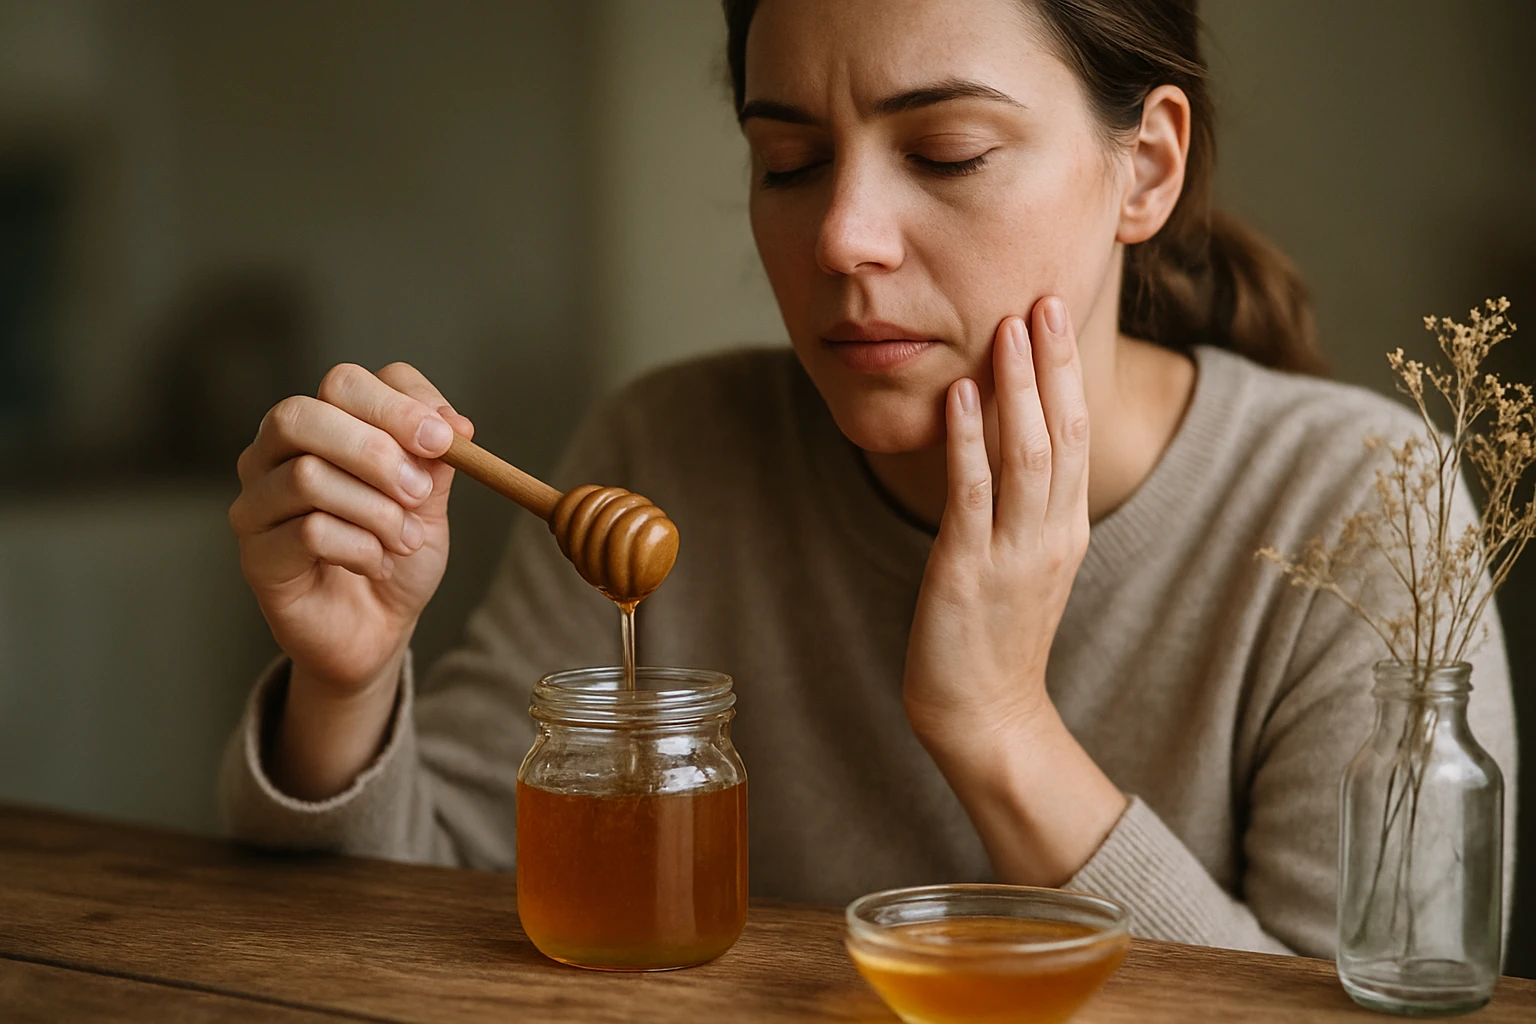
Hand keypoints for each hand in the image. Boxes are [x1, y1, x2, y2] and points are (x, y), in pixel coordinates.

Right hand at [229, 362, 470, 798]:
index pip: (346, 382)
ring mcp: (257, 501)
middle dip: (375, 450)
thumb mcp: (430, 499)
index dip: (400, 406)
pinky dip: (360, 548)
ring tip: (405, 539)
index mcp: (323, 423)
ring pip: (307, 475)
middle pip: (304, 415)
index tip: (448, 440)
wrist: (379, 626)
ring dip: (377, 511)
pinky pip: (307, 533)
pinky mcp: (255, 554)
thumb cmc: (397, 551)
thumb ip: (435, 458)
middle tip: (421, 493)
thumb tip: (453, 425)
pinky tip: (375, 562)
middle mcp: (275, 452)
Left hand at [903, 297, 1088, 747]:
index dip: (1067, 373)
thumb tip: (1006, 441)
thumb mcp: (1024, 561)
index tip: (1056, 313)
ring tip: (1008, 329)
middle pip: (1063, 434)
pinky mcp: (968, 571)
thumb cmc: (996, 636)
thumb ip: (1025, 505)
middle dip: (1053, 365)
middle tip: (1045, 299)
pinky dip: (969, 441)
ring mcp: (1013, 553)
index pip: (1076, 435)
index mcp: (1065, 529)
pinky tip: (961, 395)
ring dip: (1018, 388)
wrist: (986, 715)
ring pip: (1027, 455)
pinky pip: (974, 495)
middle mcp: (1049, 534)